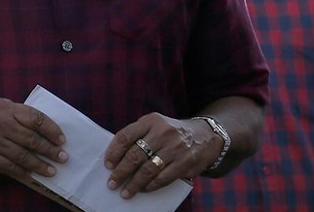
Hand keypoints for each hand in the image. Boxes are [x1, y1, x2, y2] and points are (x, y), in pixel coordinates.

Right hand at [0, 97, 66, 179]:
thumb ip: (12, 114)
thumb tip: (38, 128)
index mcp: (3, 106)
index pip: (34, 117)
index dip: (51, 129)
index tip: (61, 138)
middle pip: (31, 138)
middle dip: (50, 149)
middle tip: (63, 157)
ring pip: (22, 155)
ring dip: (40, 164)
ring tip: (52, 170)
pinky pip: (8, 167)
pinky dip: (23, 172)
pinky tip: (32, 176)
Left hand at [103, 113, 220, 198]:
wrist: (205, 135)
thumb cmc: (171, 132)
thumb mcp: (155, 124)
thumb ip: (138, 135)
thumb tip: (116, 156)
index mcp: (151, 121)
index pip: (126, 136)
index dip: (114, 152)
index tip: (107, 165)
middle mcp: (162, 133)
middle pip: (135, 155)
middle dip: (121, 172)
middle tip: (112, 183)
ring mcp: (175, 148)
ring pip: (148, 169)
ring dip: (134, 183)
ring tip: (125, 192)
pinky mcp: (185, 163)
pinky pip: (163, 178)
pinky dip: (151, 185)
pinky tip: (143, 189)